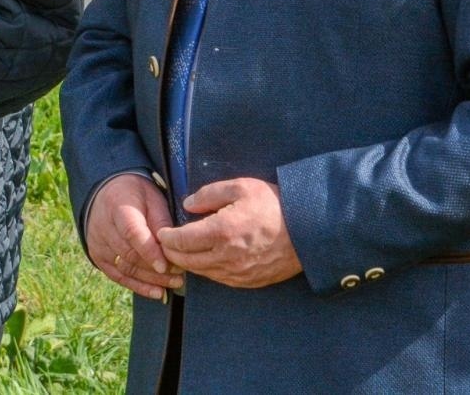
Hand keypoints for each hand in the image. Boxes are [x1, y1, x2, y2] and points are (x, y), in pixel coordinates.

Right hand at [84, 173, 184, 300]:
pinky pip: (119, 277)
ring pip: (126, 268)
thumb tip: (172, 247)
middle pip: (130, 254)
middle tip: (180, 274)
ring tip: (174, 284)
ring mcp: (98, 244)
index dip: (149, 251)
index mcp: (118, 207)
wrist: (106, 192)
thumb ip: (161, 220)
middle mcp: (103, 228)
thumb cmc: (136, 194)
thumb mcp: (152, 197)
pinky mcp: (98, 257)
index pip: (132, 233)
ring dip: (151, 280)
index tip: (166, 266)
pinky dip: (138, 286)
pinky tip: (157, 292)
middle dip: (156, 269)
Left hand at [155, 178, 302, 288]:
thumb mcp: (241, 187)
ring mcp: (237, 273)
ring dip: (187, 263)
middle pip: (186, 261)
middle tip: (165, 244)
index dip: (167, 237)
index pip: (181, 241)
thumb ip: (210, 194)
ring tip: (181, 252)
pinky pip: (218, 279)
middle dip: (171, 252)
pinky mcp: (248, 282)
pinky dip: (206, 271)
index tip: (161, 232)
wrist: (308, 230)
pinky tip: (205, 261)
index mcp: (221, 232)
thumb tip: (188, 204)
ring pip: (201, 273)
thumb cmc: (275, 204)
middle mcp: (226, 257)